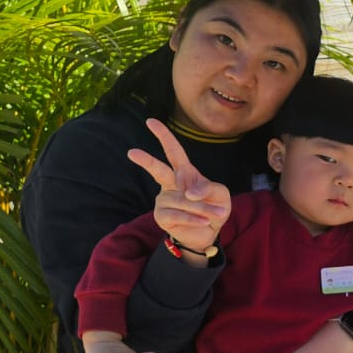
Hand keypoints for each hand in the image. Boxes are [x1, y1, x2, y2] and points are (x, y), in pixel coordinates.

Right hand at [128, 118, 230, 252]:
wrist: (209, 231)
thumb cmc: (214, 207)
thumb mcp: (220, 194)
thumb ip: (209, 188)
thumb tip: (188, 194)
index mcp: (184, 173)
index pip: (174, 151)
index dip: (164, 136)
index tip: (151, 121)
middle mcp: (171, 184)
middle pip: (159, 170)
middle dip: (146, 161)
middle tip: (132, 152)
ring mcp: (164, 200)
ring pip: (183, 201)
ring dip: (203, 208)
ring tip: (216, 214)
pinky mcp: (162, 216)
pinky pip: (179, 215)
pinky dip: (195, 218)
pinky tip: (204, 221)